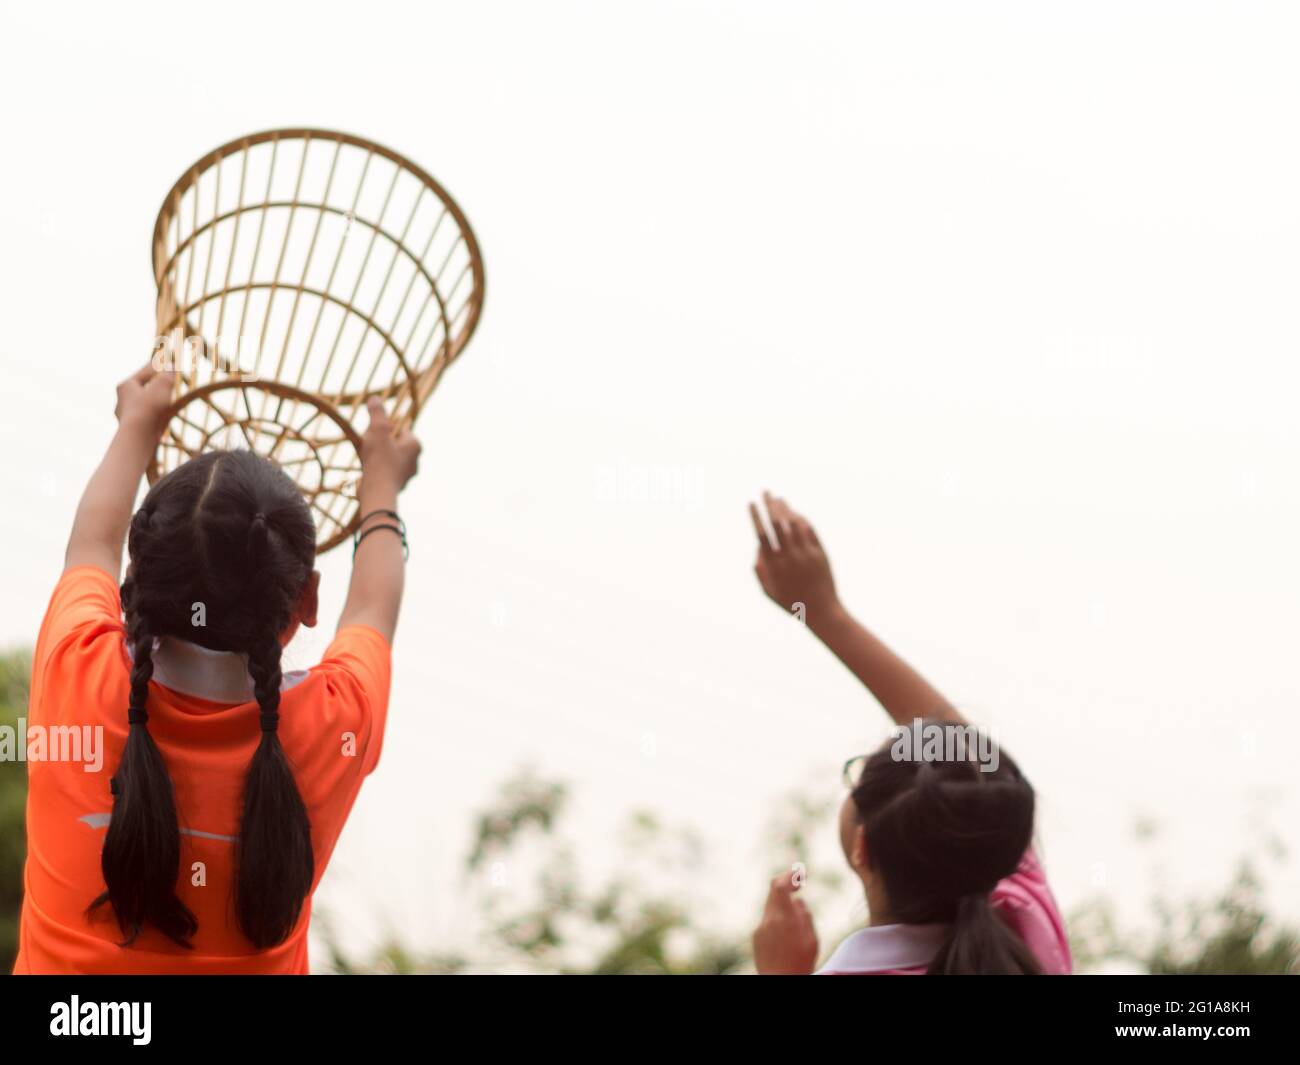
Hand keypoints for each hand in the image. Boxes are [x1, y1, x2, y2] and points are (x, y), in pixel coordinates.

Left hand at [114, 361, 176, 437]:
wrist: (138, 436)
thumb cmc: (149, 407)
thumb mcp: (162, 386)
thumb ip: (168, 374)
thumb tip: (171, 366)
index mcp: (126, 385)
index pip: (145, 372)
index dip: (158, 365)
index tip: (167, 361)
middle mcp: (121, 399)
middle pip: (141, 388)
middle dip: (153, 385)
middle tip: (166, 381)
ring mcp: (125, 415)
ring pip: (142, 405)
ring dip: (153, 402)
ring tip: (164, 402)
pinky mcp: (131, 429)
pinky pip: (145, 418)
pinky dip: (153, 416)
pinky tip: (160, 419)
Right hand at [359, 398, 421, 492]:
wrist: (377, 493)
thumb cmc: (380, 460)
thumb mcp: (377, 430)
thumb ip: (377, 413)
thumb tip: (375, 398)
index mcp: (415, 446)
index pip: (402, 430)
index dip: (386, 428)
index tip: (375, 432)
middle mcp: (415, 461)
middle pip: (396, 444)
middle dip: (382, 443)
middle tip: (369, 444)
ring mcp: (407, 476)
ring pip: (391, 459)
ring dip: (378, 457)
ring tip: (366, 457)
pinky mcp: (396, 486)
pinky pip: (386, 472)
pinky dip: (377, 470)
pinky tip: (366, 471)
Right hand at [749, 491, 837, 619]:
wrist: (821, 611)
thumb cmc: (791, 603)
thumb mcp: (769, 592)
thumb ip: (760, 569)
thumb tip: (759, 547)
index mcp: (774, 565)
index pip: (762, 534)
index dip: (756, 516)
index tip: (751, 503)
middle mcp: (790, 557)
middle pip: (778, 524)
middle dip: (770, 505)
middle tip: (765, 492)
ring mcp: (806, 554)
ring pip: (794, 524)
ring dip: (785, 509)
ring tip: (779, 499)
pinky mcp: (820, 553)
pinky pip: (809, 531)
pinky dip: (801, 520)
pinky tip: (795, 514)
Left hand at [752, 870, 818, 974]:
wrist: (779, 984)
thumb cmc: (800, 965)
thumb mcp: (812, 941)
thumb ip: (805, 917)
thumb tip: (798, 901)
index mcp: (783, 919)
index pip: (779, 885)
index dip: (790, 875)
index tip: (801, 874)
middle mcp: (768, 920)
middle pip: (773, 892)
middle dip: (786, 885)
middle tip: (799, 883)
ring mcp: (760, 929)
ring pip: (771, 906)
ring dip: (783, 902)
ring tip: (796, 908)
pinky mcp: (756, 938)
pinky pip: (768, 920)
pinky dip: (778, 916)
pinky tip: (788, 930)